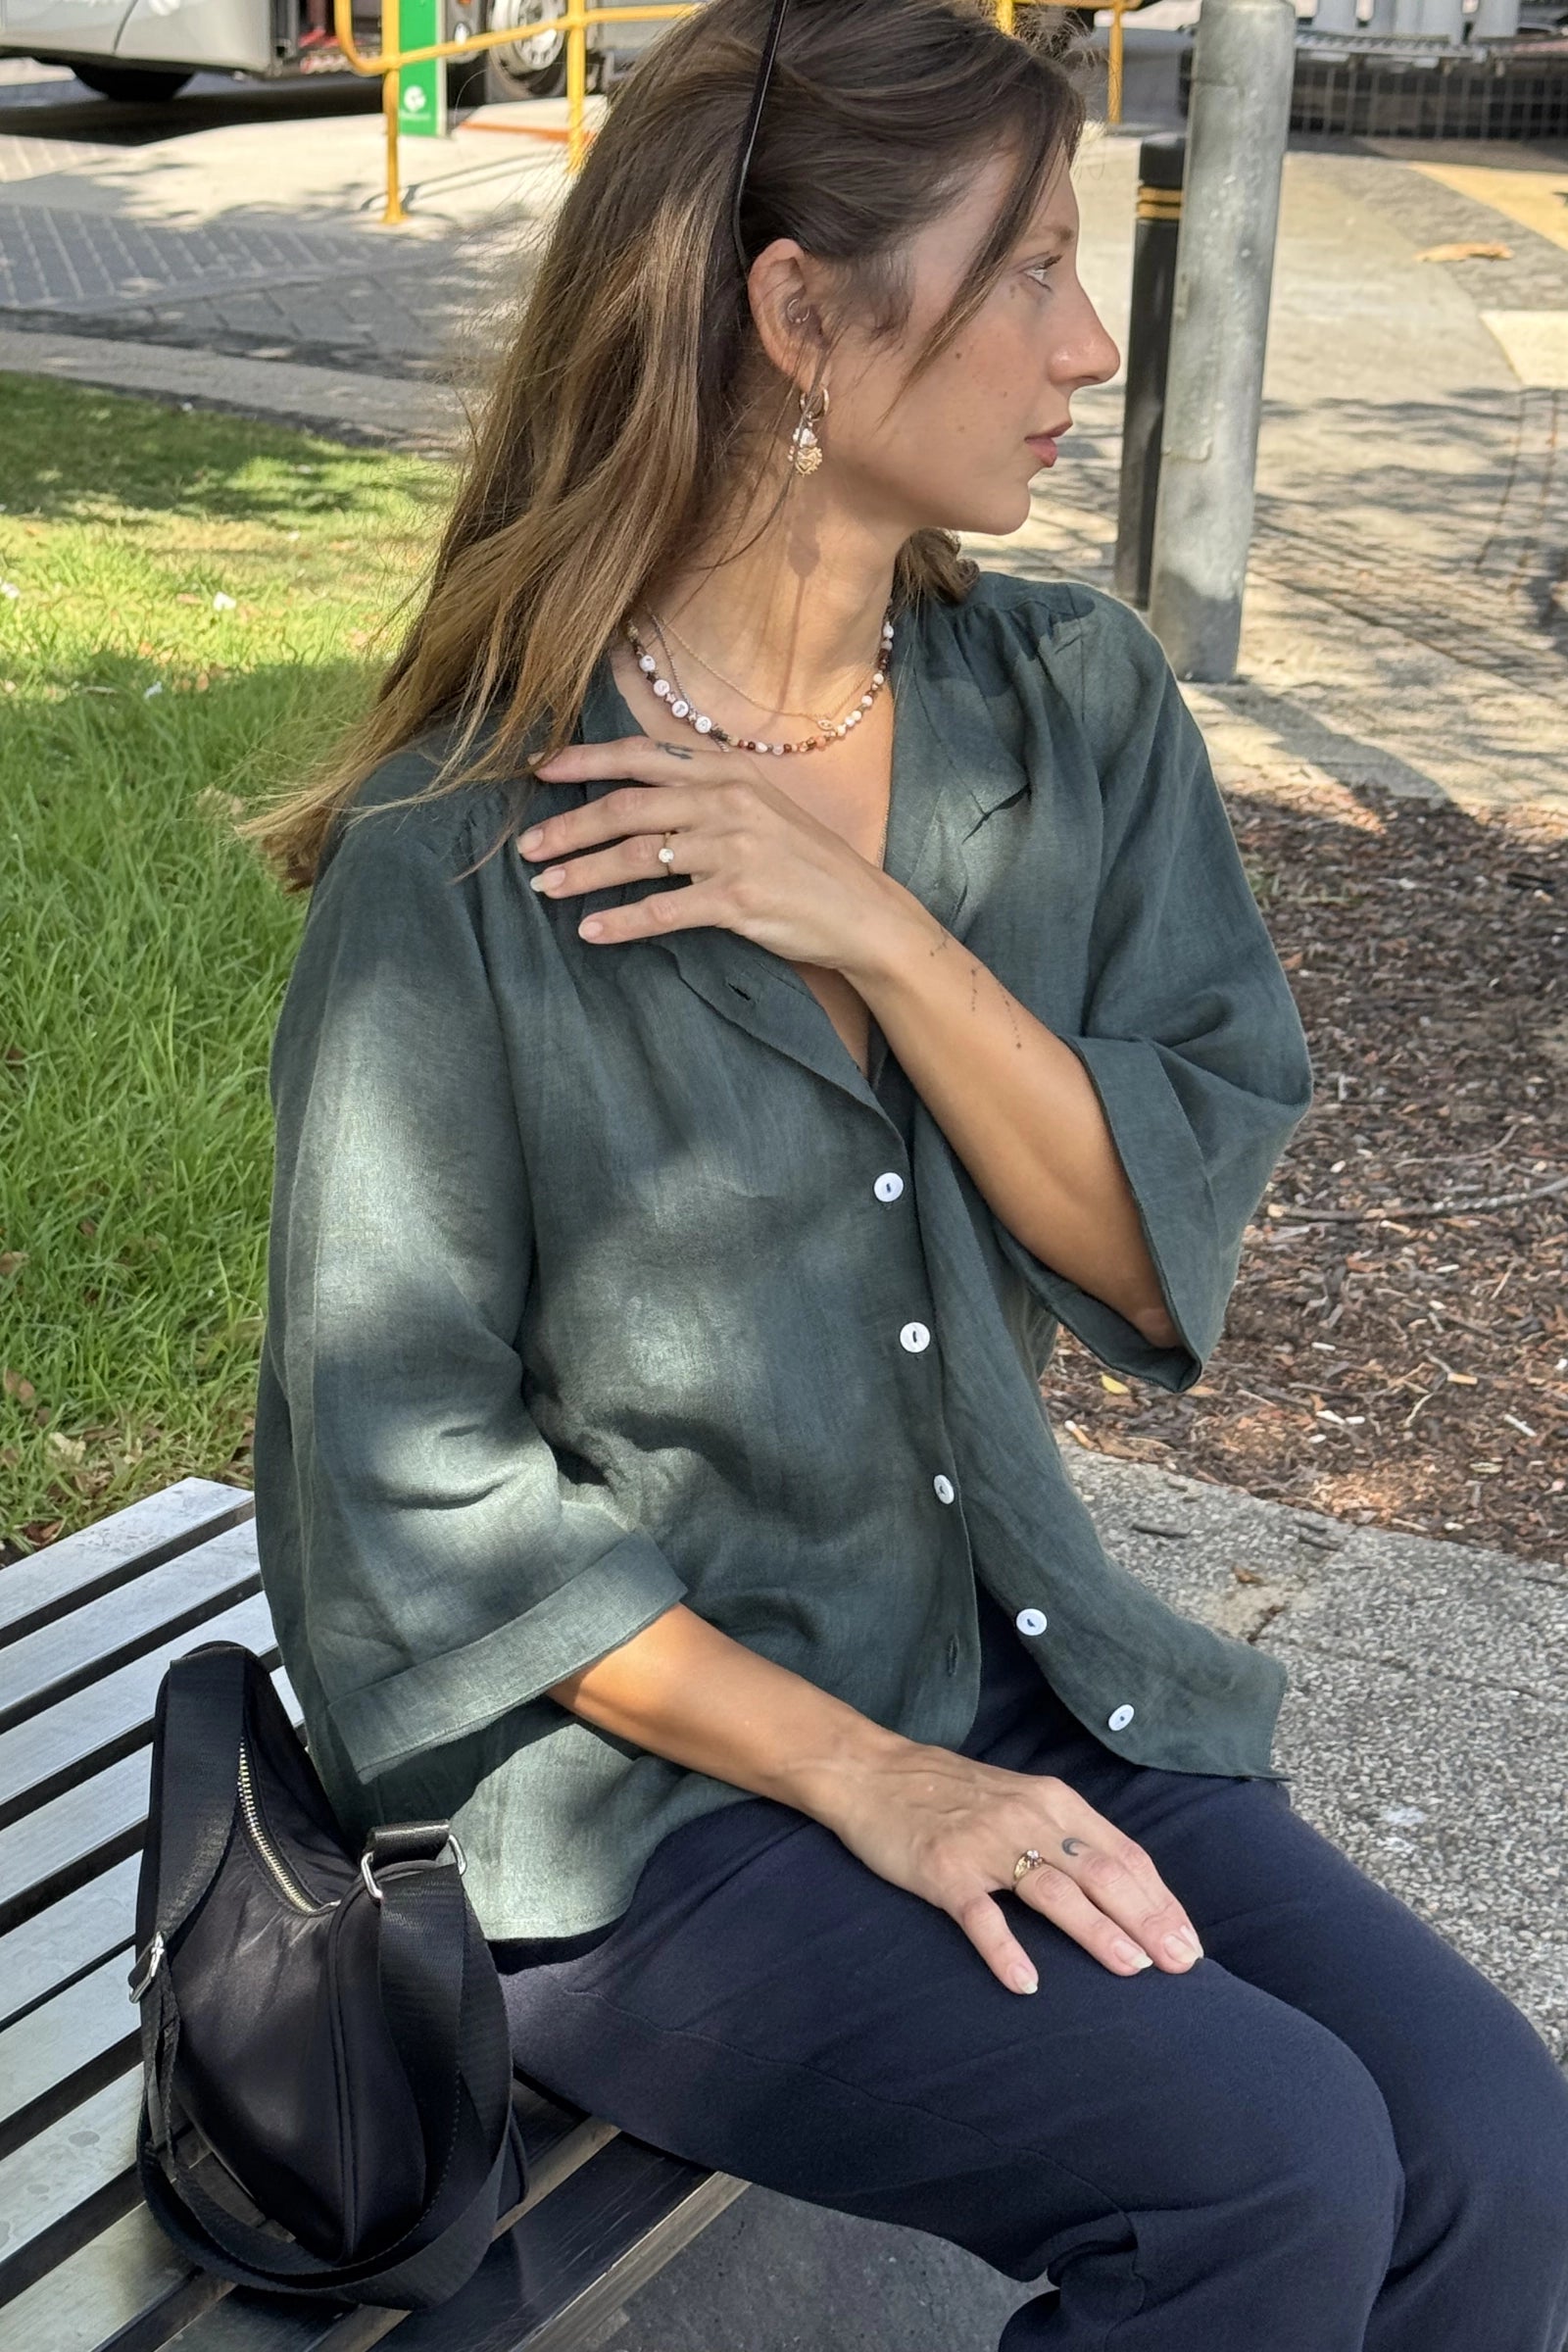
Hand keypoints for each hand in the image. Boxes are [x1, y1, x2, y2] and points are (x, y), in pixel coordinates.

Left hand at [517, 734, 904, 974]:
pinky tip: (590, 932)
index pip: (641, 756)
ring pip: (636, 857)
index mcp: (728, 771)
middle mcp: (727, 801)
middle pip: (627, 806)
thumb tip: (637, 792)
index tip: (539, 772)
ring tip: (545, 888)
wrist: (862, 910)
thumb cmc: (805, 861)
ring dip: (582, 874)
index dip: (584, 761)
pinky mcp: (737, 900)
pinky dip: (620, 923)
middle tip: (528, 848)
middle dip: (568, 826)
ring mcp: (733, 849)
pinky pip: (662, 910)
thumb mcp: (760, 805)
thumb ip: (705, 791)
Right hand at [812, 1736, 1205, 1994]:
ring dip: (1096, 1930)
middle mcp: (1027, 1818)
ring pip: (1053, 1890)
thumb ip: (1068, 1837)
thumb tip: (1126, 1892)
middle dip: (1148, 1920)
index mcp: (1053, 1802)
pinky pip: (979, 1914)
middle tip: (1182, 1965)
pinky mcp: (942, 1870)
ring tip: (1131, 1969)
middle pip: (1101, 1872)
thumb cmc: (954, 1794)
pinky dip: (1005, 1949)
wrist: (872, 1772)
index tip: (1190, 1943)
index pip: (1124, 1854)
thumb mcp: (1022, 1801)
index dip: (1161, 1901)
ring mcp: (984, 1844)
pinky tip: (1027, 1983)